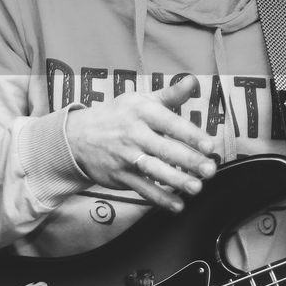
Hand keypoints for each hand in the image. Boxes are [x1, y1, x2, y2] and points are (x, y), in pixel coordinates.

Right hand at [65, 76, 218, 212]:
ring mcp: (125, 156)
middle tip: (209, 169)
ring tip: (196, 187)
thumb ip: (170, 94)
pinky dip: (159, 198)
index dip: (190, 134)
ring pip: (154, 170)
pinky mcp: (119, 175)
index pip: (169, 122)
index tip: (208, 145)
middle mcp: (133, 133)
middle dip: (188, 160)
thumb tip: (192, 81)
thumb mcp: (140, 100)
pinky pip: (142, 189)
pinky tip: (176, 205)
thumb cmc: (116, 116)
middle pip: (164, 148)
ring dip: (176, 180)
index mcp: (141, 112)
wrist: (76, 136)